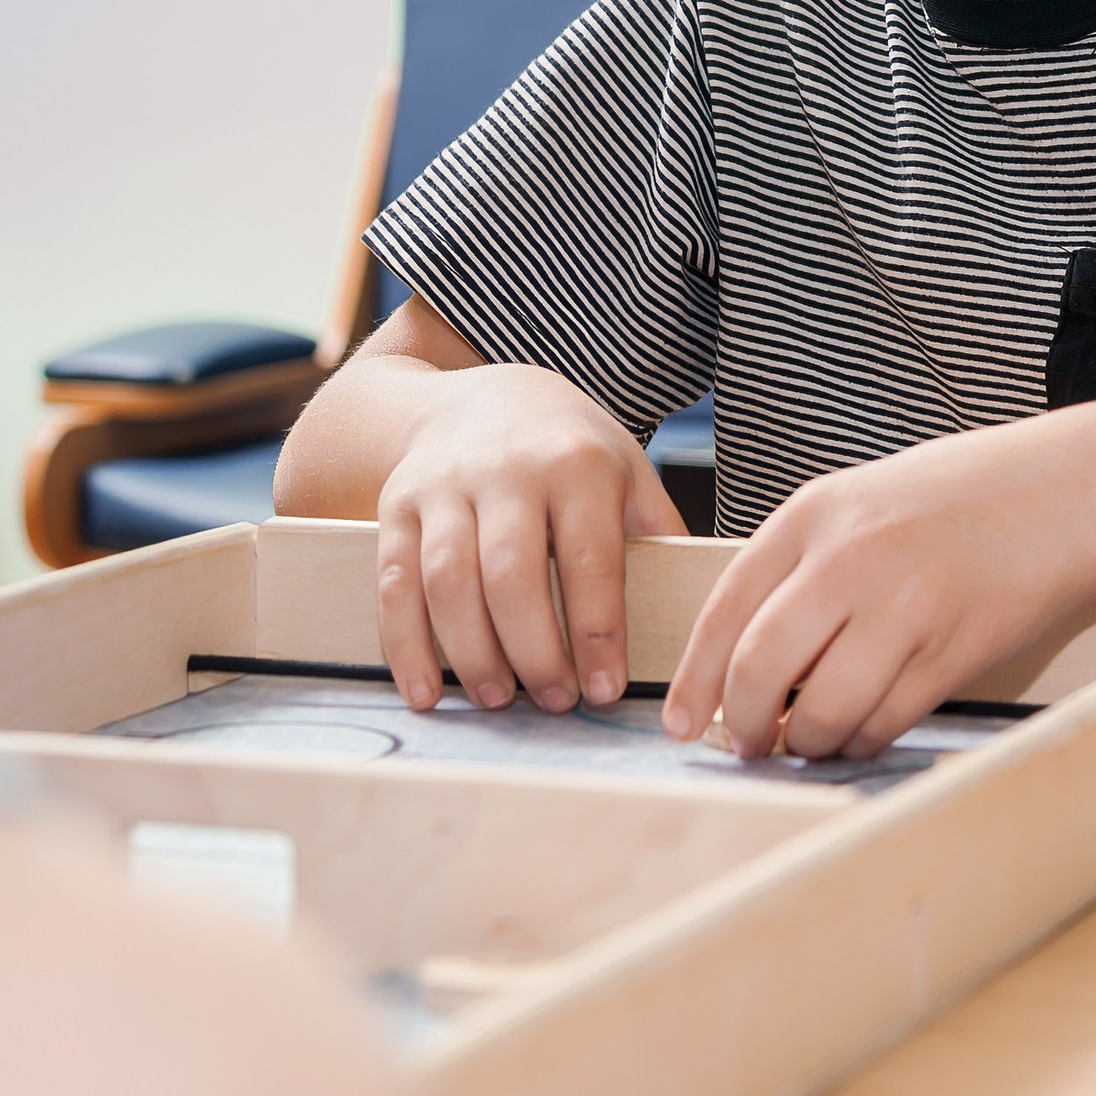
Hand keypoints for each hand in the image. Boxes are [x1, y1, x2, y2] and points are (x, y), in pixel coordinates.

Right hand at [375, 362, 685, 713]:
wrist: (485, 394)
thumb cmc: (570, 450)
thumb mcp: (627, 470)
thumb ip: (656, 533)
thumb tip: (700, 609)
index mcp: (578, 466)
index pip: (590, 559)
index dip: (597, 632)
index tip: (605, 690)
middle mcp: (508, 470)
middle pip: (512, 577)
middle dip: (534, 652)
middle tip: (555, 701)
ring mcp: (446, 486)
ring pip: (449, 583)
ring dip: (472, 654)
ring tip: (499, 699)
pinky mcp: (398, 504)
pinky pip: (394, 583)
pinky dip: (406, 645)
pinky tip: (426, 691)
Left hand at [663, 418, 1095, 759]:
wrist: (1058, 495)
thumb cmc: (952, 501)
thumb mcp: (859, 505)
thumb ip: (800, 567)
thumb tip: (738, 660)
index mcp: (814, 514)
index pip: (724, 609)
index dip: (695, 679)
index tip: (683, 723)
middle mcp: (850, 560)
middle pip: (760, 668)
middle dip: (744, 723)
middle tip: (748, 743)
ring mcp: (902, 607)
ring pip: (820, 711)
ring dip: (806, 742)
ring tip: (811, 737)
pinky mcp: (949, 653)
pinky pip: (881, 723)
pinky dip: (860, 741)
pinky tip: (863, 730)